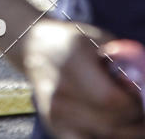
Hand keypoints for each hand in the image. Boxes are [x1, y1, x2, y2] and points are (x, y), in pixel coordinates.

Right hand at [20, 19, 144, 137]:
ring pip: (104, 137)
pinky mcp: (55, 127)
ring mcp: (55, 113)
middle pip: (110, 124)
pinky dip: (105, 136)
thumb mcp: (100, 40)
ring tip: (129, 116)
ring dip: (124, 131)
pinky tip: (111, 125)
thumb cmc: (74, 42)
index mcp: (72, 62)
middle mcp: (60, 91)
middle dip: (135, 121)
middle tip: (140, 110)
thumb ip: (125, 61)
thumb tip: (144, 85)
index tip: (140, 96)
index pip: (111, 99)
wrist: (35, 49)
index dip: (133, 104)